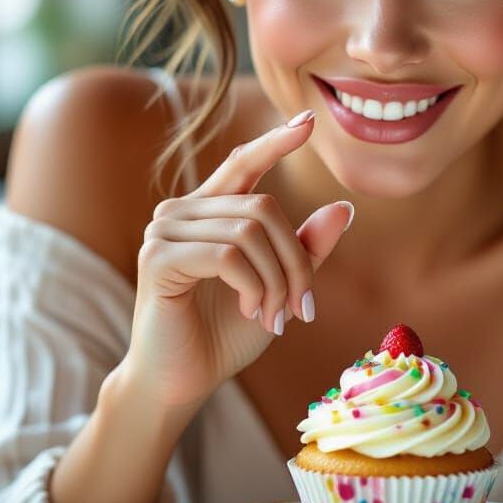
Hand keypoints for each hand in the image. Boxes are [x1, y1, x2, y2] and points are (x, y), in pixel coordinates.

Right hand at [121, 109, 352, 409]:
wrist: (181, 381)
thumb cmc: (225, 333)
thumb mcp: (278, 286)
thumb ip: (306, 248)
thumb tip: (345, 207)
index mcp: (208, 210)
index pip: (243, 162)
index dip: (276, 141)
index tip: (309, 121)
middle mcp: (181, 210)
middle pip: (264, 208)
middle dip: (295, 262)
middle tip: (301, 308)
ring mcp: (164, 230)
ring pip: (250, 231)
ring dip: (276, 281)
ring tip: (275, 317)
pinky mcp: (157, 257)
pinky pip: (228, 254)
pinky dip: (253, 285)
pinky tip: (251, 311)